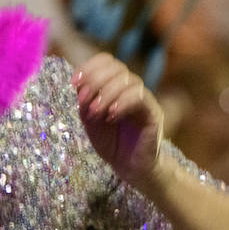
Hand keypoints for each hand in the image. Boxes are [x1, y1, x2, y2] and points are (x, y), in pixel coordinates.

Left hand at [73, 53, 162, 185]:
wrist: (130, 168)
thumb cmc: (111, 143)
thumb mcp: (90, 120)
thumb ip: (85, 101)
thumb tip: (79, 83)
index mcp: (115, 85)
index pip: (107, 61)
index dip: (89, 66)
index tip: (74, 82)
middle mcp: (131, 88)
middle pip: (117, 67)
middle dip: (95, 80)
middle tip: (82, 99)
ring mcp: (144, 99)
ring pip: (129, 80)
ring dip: (106, 94)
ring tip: (94, 112)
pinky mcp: (153, 113)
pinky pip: (140, 97)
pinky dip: (122, 103)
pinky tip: (110, 115)